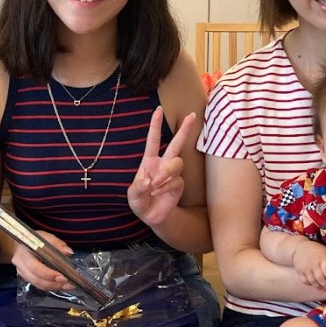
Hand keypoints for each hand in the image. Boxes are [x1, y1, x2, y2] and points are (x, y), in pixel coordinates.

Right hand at [12, 230, 75, 291]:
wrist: (17, 245)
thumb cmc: (31, 239)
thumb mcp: (44, 237)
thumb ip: (57, 243)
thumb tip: (69, 252)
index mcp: (25, 254)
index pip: (35, 268)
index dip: (49, 274)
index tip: (63, 277)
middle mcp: (22, 266)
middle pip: (37, 280)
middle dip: (54, 284)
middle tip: (69, 284)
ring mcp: (23, 274)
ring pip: (38, 284)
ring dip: (53, 287)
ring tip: (67, 286)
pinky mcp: (26, 278)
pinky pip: (38, 285)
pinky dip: (50, 286)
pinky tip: (60, 285)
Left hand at [128, 107, 193, 226]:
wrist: (151, 216)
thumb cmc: (140, 201)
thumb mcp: (132, 195)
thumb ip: (138, 187)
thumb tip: (150, 180)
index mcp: (149, 161)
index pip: (153, 139)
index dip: (155, 125)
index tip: (158, 110)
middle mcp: (162, 164)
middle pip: (176, 144)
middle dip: (184, 129)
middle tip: (192, 115)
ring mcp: (172, 174)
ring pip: (177, 163)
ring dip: (166, 173)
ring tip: (155, 185)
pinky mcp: (179, 184)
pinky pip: (176, 180)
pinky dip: (165, 186)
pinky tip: (157, 193)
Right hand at [293, 241, 325, 290]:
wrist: (299, 247)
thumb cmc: (316, 250)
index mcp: (321, 258)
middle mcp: (313, 264)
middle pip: (320, 277)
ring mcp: (305, 268)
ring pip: (312, 281)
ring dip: (319, 287)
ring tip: (325, 290)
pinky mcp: (299, 271)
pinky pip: (305, 281)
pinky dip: (311, 285)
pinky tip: (316, 286)